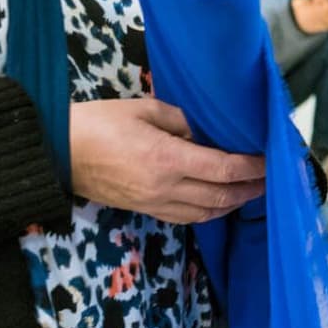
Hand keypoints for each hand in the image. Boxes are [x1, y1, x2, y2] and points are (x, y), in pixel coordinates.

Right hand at [68, 98, 265, 224]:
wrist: (56, 152)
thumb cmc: (97, 124)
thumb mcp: (144, 110)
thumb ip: (182, 120)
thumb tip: (208, 130)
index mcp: (167, 158)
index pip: (223, 168)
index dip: (252, 167)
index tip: (271, 160)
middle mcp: (164, 187)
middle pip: (221, 194)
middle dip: (250, 188)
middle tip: (271, 179)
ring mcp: (154, 202)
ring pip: (206, 212)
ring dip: (233, 203)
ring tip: (252, 191)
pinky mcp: (144, 209)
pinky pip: (186, 217)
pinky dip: (209, 212)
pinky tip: (219, 203)